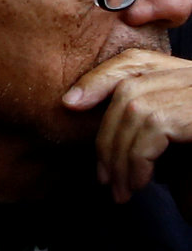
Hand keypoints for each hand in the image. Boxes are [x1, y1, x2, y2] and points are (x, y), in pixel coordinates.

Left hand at [65, 47, 191, 199]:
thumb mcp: (183, 142)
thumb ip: (155, 129)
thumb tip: (109, 140)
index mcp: (189, 78)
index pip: (136, 62)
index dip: (99, 78)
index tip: (70, 103)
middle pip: (129, 88)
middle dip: (106, 133)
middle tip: (103, 175)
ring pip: (135, 109)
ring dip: (118, 154)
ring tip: (119, 188)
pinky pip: (152, 128)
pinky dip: (137, 158)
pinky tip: (139, 183)